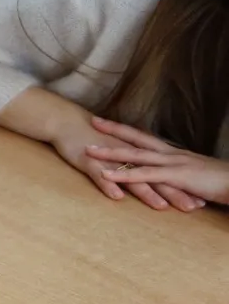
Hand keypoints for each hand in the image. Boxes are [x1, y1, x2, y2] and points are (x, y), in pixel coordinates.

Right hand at [44, 111, 206, 210]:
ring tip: (161, 206)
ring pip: (132, 177)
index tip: (199, 199)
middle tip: (192, 207)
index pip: (163, 172)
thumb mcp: (117, 150)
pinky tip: (117, 197)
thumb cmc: (91, 137)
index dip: (181, 185)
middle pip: (155, 176)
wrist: (67, 121)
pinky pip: (99, 175)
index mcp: (136, 154)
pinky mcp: (89, 161)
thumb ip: (132, 164)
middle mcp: (128, 156)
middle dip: (174, 192)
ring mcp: (109, 159)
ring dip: (147, 192)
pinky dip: (109, 185)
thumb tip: (144, 180)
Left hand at [85, 118, 227, 208]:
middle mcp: (172, 154)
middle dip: (114, 130)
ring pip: (136, 155)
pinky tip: (106, 174)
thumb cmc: (220, 183)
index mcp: (175, 154)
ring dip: (111, 152)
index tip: (110, 122)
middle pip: (138, 138)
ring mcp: (173, 163)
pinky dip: (123, 174)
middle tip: (92, 121)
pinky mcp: (176, 176)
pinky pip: (144, 174)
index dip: (128, 130)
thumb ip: (177, 176)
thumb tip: (166, 178)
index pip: (146, 137)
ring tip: (88, 150)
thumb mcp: (194, 177)